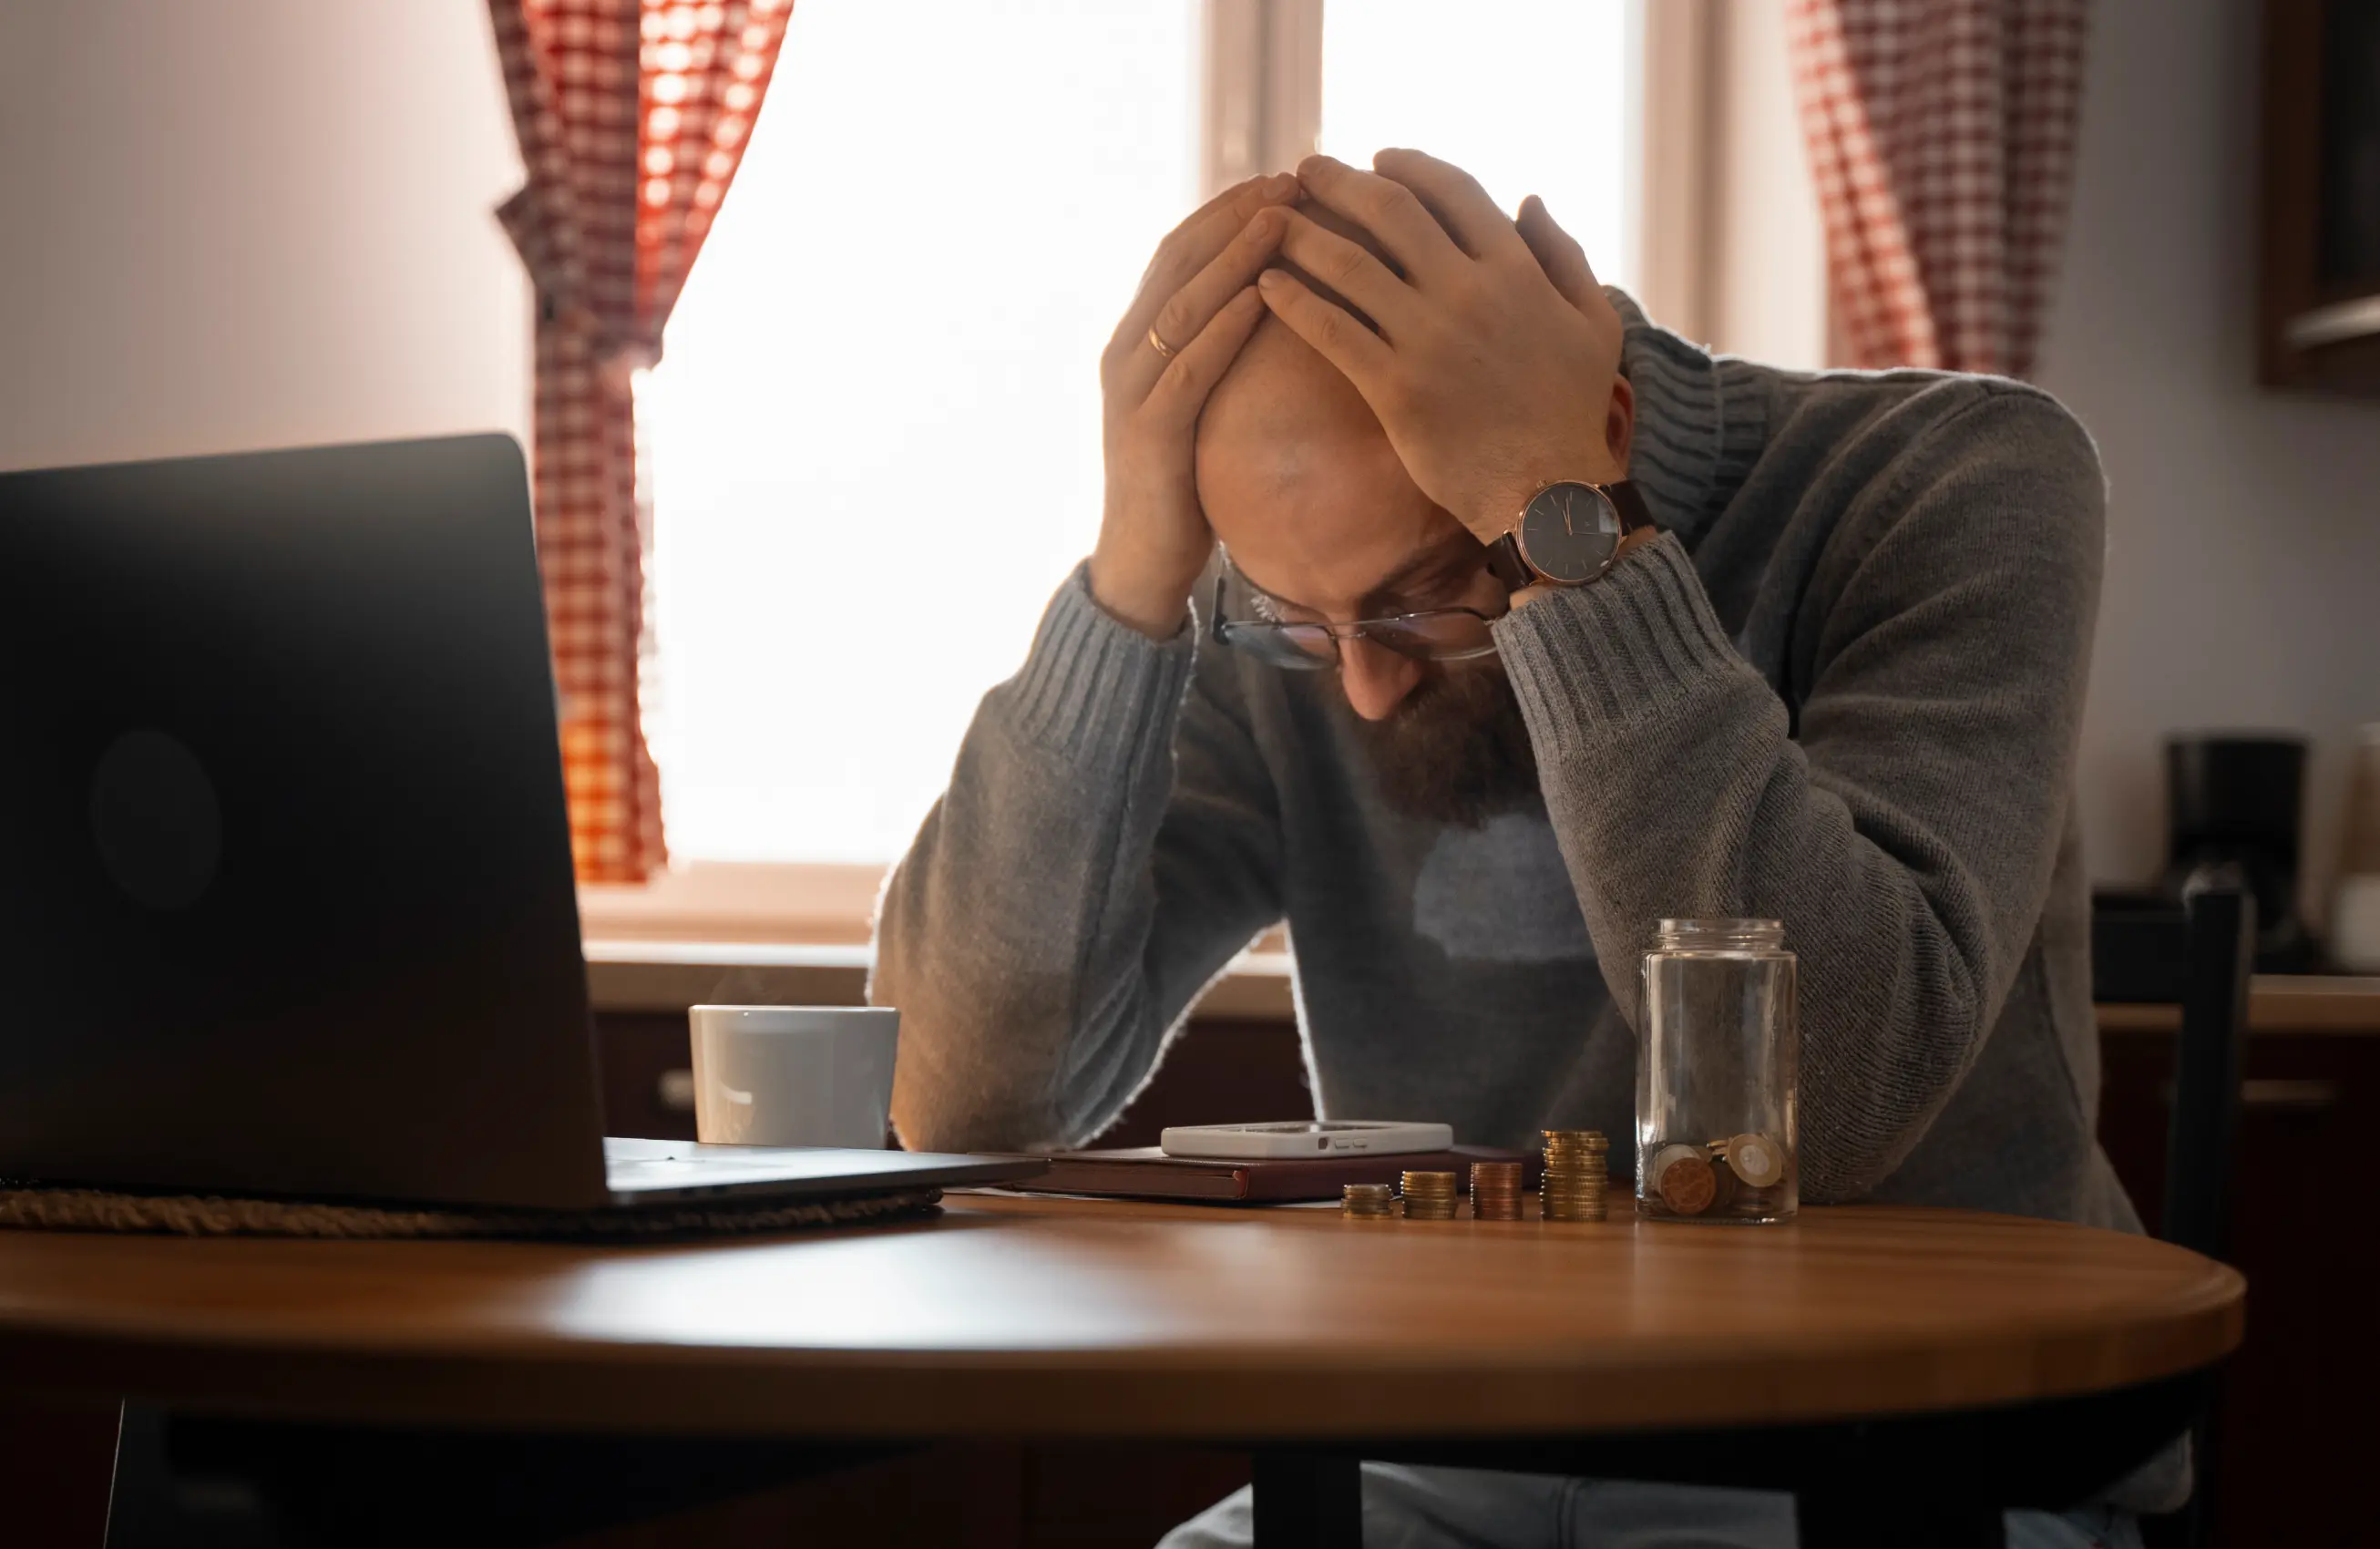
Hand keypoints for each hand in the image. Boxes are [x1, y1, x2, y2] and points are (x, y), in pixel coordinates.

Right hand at [1089, 172, 1299, 637]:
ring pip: (1183, 303)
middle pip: (1178, 260)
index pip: (1180, 253)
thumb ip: (1217, 357)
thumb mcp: (1199, 406)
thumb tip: (1274, 310)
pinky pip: (1189, 367)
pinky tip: (1262, 299)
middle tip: (1290, 178)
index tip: (1282, 179)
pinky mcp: (1148, 432)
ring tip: (1282, 219)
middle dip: (1234, 215)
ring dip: (1233, 257)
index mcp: (1137, 341)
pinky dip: (1224, 327)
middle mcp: (1125, 353)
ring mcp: (1130, 390)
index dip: (1228, 211)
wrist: (1138, 563)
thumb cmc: (1182, 488)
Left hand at [1255, 150, 1633, 544]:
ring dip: (1302, 234)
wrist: (1551, 495)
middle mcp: (1468, 292)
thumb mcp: (1594, 323)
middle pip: (1390, 212)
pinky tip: (1265, 286)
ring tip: (1269, 221)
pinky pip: (1331, 330)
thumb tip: (1529, 198)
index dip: (1409, 166)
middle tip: (1304, 171)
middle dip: (1340, 183)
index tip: (1377, 158)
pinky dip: (1293, 301)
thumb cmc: (1573, 412)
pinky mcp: (1395, 389)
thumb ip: (1564, 254)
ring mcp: (1428, 339)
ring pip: (1349, 265)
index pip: (1453, 191)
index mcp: (1516, 269)